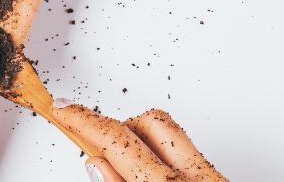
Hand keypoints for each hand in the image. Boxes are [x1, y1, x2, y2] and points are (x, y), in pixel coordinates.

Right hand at [53, 103, 227, 181]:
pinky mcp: (221, 177)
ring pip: (170, 131)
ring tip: (125, 159)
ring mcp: (213, 175)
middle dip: (116, 126)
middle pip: (147, 122)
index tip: (62, 108)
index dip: (83, 120)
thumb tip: (96, 162)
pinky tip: (153, 169)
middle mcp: (195, 176)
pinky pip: (188, 150)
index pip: (116, 140)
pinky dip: (164, 152)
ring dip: (141, 137)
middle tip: (93, 139)